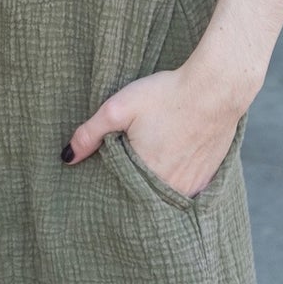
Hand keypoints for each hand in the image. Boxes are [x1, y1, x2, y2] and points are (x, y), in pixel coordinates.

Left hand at [61, 62, 244, 197]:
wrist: (216, 87)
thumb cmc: (166, 94)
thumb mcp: (119, 107)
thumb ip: (89, 134)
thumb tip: (66, 158)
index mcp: (146, 176)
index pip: (121, 193)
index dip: (112, 186)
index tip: (105, 177)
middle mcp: (171, 187)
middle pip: (144, 195)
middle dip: (132, 187)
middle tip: (127, 167)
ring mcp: (193, 185)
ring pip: (166, 194)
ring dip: (155, 185)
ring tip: (148, 165)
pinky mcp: (209, 177)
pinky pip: (187, 188)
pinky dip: (177, 181)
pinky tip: (171, 163)